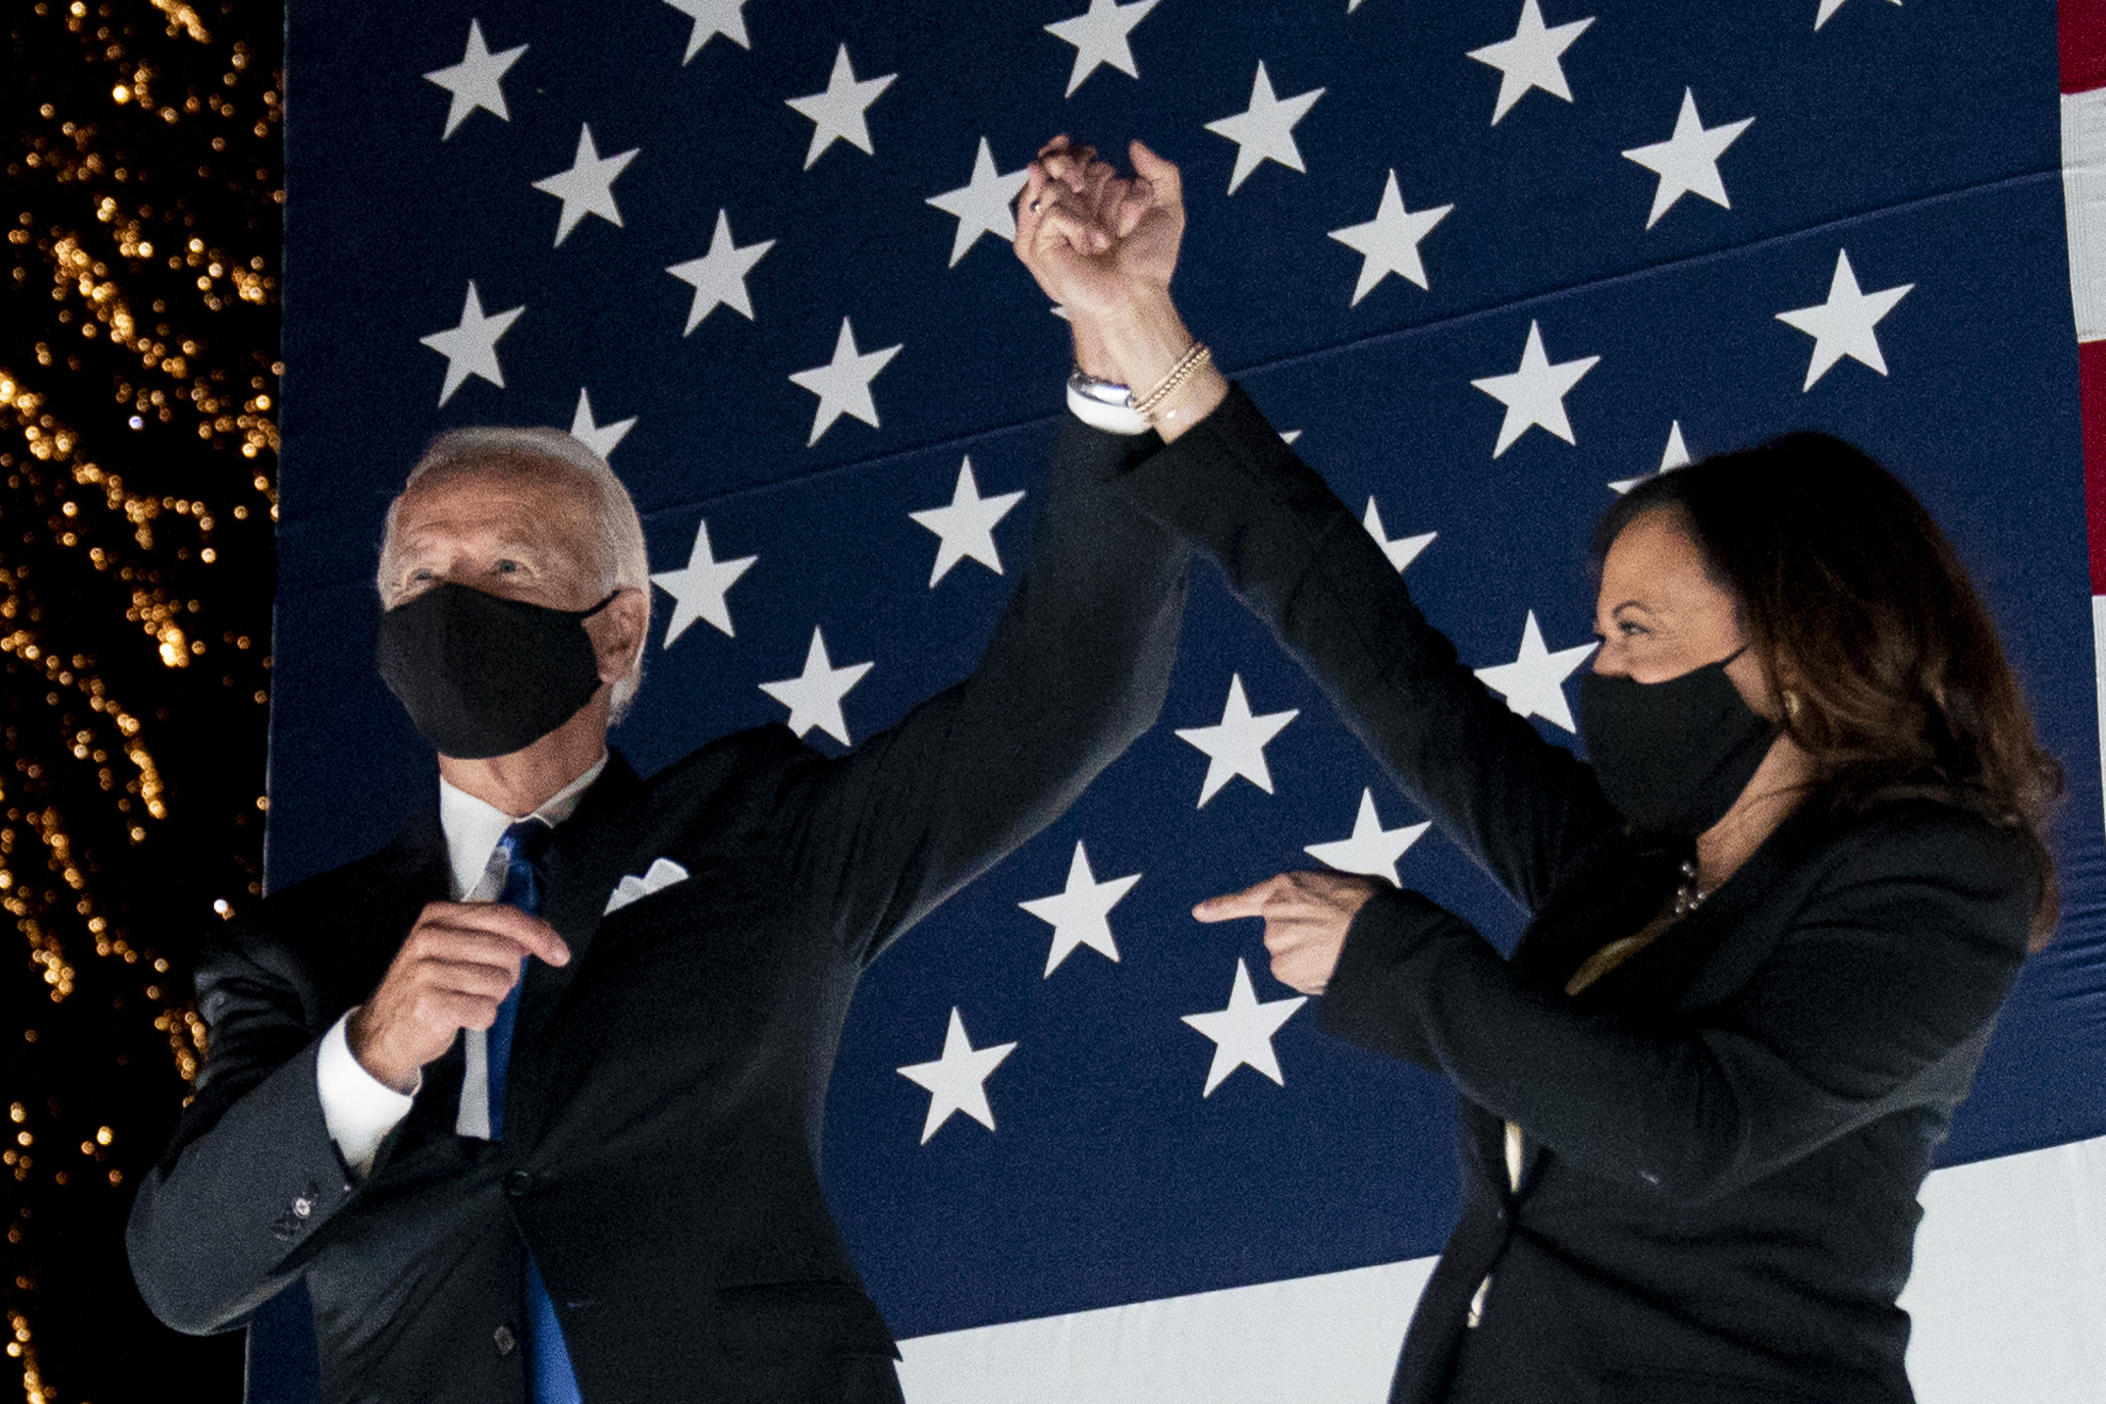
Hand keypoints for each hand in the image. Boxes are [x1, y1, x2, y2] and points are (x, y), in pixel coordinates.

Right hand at [346, 901, 570, 1092]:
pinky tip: (459, 1016)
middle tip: (478, 986)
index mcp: (438, 916)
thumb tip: (541, 934)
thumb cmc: (427, 988)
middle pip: (508, 952)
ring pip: (500, 983)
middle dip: (506, 975)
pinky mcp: (431, 1004)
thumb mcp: (452, 949)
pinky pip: (486, 1010)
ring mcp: (427, 971)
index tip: (559, 952)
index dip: (539, 935)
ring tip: (463, 1000)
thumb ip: (494, 936)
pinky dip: (481, 1019)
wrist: (382, 1033)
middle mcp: (429, 938)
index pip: (504, 916)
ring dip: (492, 999)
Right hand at [1013, 137, 1182, 314]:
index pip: (1077, 159)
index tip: (1092, 153)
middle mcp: (1074, 210)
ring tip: (1108, 233)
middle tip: (1089, 182)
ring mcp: (1057, 228)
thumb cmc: (1150, 263)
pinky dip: (1078, 223)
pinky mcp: (1043, 245)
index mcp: (1097, 199)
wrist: (1136, 296)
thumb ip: (1161, 172)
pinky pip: (1052, 212)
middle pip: (1056, 164)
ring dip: (1088, 201)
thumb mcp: (1169, 210)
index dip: (1080, 152)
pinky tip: (1094, 244)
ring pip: (1053, 184)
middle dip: (1074, 163)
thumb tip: (1134, 145)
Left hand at [1193, 871, 1379, 994]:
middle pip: (1280, 936)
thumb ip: (1312, 901)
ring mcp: (1276, 941)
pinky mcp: (1283, 967)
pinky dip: (1312, 977)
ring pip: (1289, 958)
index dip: (1222, 907)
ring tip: (1338, 951)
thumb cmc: (1367, 907)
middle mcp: (1274, 914)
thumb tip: (1318, 918)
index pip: (1245, 899)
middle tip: (1332, 938)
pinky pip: (1297, 977)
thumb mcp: (1335, 886)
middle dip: (1301, 940)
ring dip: (1308, 959)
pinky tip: (1332, 967)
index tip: (1199, 912)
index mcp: (1286, 885)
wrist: (1374, 934)